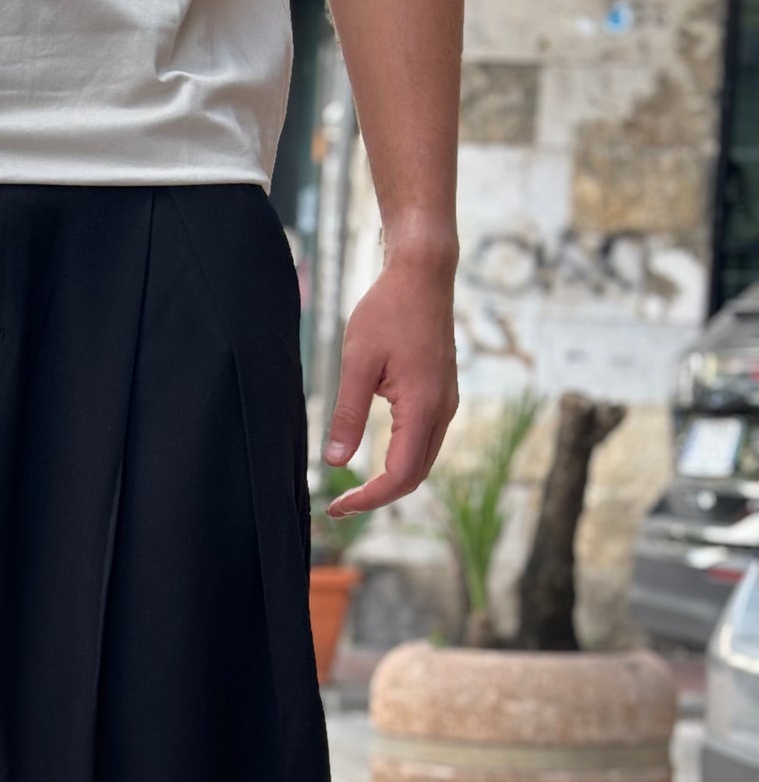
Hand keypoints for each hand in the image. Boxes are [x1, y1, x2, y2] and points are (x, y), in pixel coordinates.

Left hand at [323, 248, 458, 518]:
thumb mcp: (357, 362)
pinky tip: (375, 462)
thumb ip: (347, 414)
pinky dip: (401, 461)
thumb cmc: (388, 310)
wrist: (423, 275)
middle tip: (339, 506)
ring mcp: (446, 403)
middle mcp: (442, 410)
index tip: (337, 505)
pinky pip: (425, 442)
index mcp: (423, 406)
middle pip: (415, 476)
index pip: (399, 474)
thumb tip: (335, 462)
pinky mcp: (442, 395)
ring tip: (353, 491)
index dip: (369, 498)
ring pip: (422, 462)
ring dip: (390, 482)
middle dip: (379, 498)